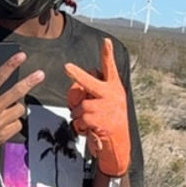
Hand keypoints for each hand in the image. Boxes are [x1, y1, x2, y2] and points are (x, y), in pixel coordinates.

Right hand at [0, 51, 44, 169]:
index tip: (21, 56)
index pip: (0, 76)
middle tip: (40, 74)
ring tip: (9, 107)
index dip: (12, 64)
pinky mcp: (2, 135)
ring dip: (17, 106)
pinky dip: (14, 121)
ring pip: (20, 109)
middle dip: (31, 81)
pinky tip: (6, 121)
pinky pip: (18, 124)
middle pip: (17, 91)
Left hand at [63, 38, 130, 175]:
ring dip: (79, 115)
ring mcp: (107, 107)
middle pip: (90, 82)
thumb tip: (76, 91)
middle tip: (66, 67)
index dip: (107, 54)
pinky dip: (80, 125)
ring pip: (81, 106)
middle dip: (77, 75)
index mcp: (114, 87)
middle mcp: (112, 95)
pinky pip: (81, 118)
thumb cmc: (110, 122)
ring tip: (88, 122)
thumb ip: (94, 94)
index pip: (110, 68)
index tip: (105, 41)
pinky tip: (89, 130)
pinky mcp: (101, 120)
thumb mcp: (107, 104)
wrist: (119, 145)